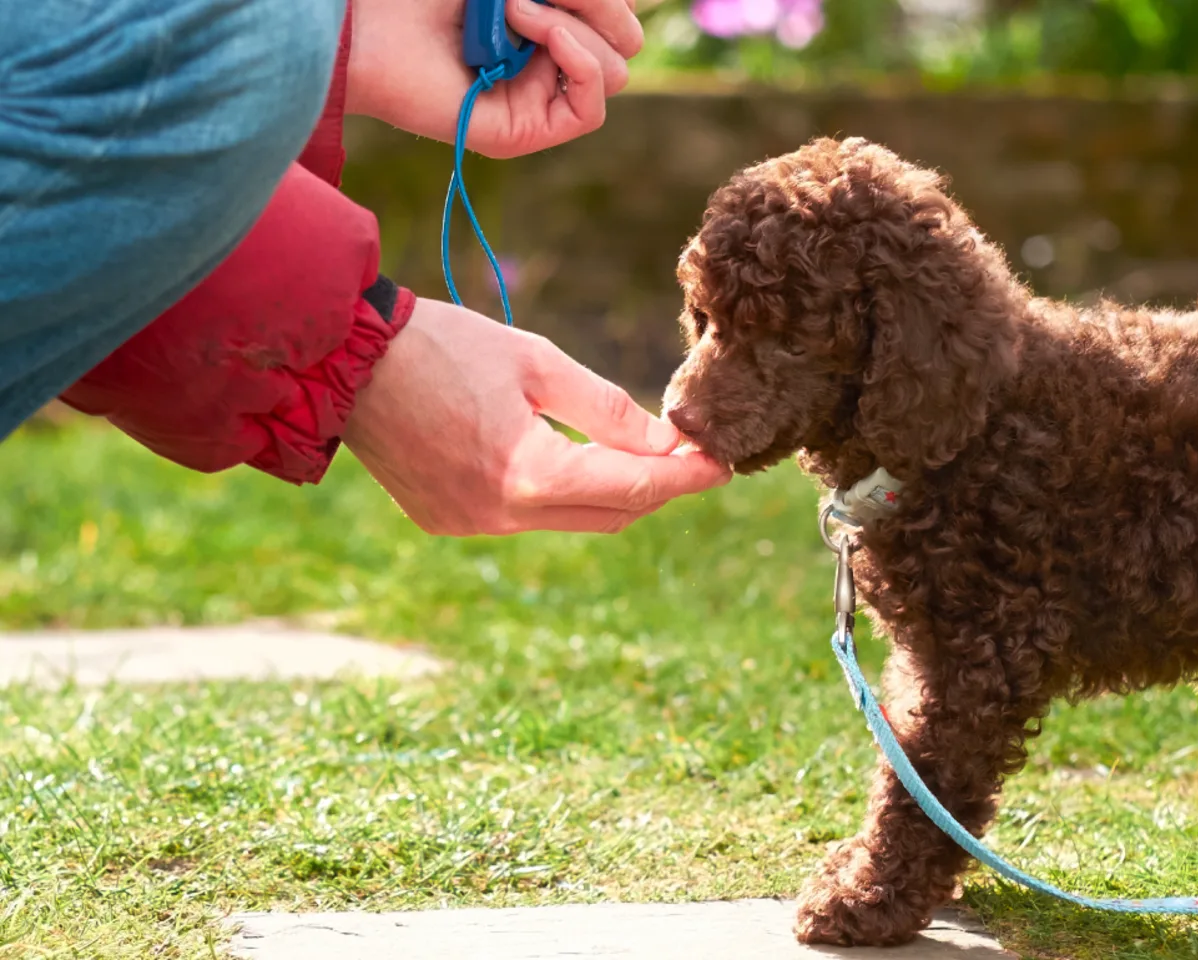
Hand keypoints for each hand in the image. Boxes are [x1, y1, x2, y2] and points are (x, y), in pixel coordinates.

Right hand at [341, 298, 729, 534]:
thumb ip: (608, 408)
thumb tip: (667, 441)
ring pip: (569, 521)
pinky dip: (557, 493)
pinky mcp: (447, 521)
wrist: (343, 361)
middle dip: (655, 488)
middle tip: (688, 456)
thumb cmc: (442, 345)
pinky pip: (525, 517)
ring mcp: (470, 524)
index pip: (634, 488)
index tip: (721, 465)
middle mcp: (501, 515)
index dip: (684, 477)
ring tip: (636, 452)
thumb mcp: (536, 362)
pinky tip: (565, 457)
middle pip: (610, 516)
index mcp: (527, 473)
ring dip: (608, 492)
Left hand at [345, 0, 643, 157]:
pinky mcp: (524, 132)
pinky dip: (581, 64)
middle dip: (595, 8)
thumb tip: (630, 26)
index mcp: (549, 27)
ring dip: (575, 29)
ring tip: (514, 8)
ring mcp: (537, 100)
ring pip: (615, 73)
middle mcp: (547, 65)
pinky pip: (591, 108)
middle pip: (626, 44)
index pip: (620, 18)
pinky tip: (542, 35)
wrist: (372, 23)